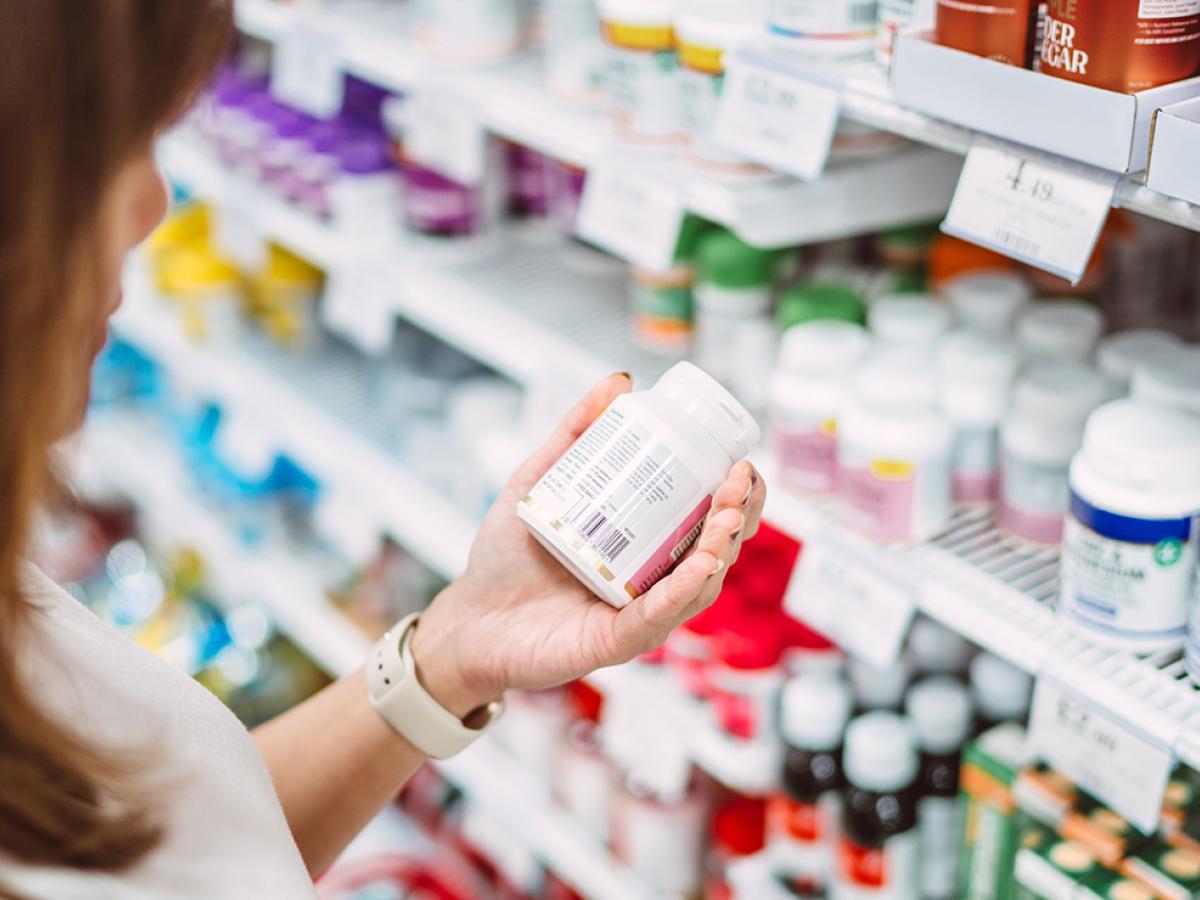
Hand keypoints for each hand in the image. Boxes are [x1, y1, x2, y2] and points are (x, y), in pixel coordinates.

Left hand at [410, 373, 766, 717]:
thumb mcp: (539, 482)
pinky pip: (658, 617)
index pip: (712, 519)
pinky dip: (683, 592)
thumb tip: (619, 382)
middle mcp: (655, 582)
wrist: (468, 618)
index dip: (739, 495)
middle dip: (739, 515)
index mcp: (649, 546)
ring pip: (700, 585)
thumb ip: (574, 434)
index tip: (740, 463)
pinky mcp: (617, 643)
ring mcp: (641, 615)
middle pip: (719, 550)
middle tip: (737, 482)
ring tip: (725, 516)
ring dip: (721, 549)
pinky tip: (700, 565)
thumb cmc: (505, 558)